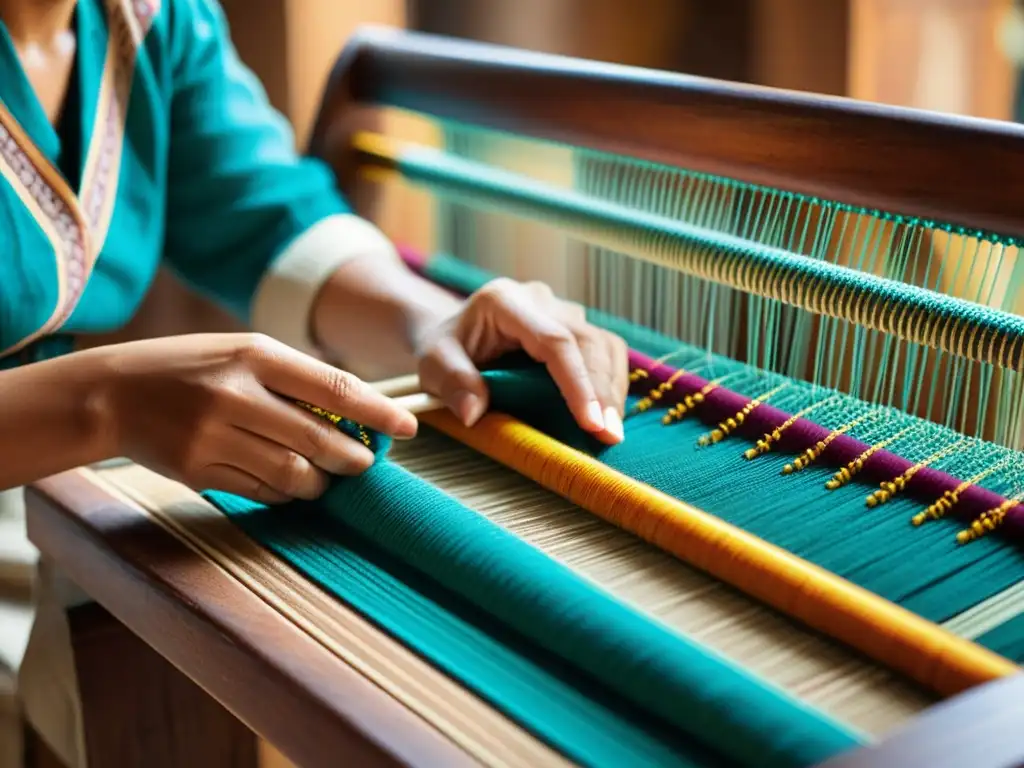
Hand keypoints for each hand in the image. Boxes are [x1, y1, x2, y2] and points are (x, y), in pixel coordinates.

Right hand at [95, 333, 416, 501]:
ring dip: (320, 482)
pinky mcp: (197, 469)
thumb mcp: (240, 353)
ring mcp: (213, 435)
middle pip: (318, 439)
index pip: (333, 387)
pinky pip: (260, 491)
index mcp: (254, 355)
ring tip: (325, 478)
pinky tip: (289, 485)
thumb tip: (354, 413)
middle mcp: (235, 394)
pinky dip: (284, 492)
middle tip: (365, 463)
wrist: (110, 393)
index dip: (377, 412)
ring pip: (292, 473)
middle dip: (353, 458)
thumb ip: (292, 379)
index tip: (407, 428)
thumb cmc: (190, 367)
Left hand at [415, 278, 628, 443]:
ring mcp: (561, 311)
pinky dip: (610, 384)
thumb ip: (452, 383)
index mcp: (505, 302)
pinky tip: (606, 415)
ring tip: (611, 432)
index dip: (577, 382)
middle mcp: (540, 300)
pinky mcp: (574, 327)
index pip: (554, 341)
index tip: (591, 422)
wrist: (451, 334)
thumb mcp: (432, 365)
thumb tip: (473, 413)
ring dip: (612, 389)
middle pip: (588, 341)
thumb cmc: (443, 349)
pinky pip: (604, 351)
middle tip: (608, 438)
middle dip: (603, 391)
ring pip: (605, 344)